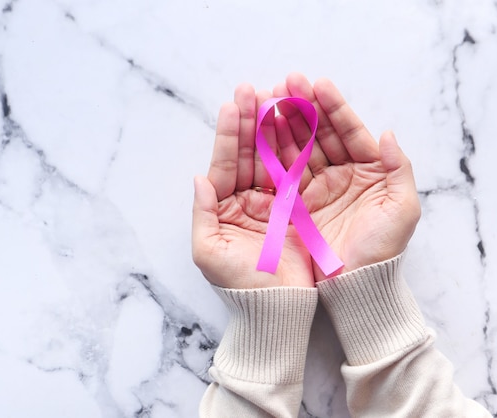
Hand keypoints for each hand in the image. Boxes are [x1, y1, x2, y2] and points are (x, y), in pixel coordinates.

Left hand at [192, 84, 314, 288]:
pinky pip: (295, 173)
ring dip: (273, 128)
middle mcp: (246, 199)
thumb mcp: (208, 253)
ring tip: (276, 96)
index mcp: (223, 207)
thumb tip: (199, 178)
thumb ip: (202, 213)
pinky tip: (296, 124)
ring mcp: (272, 201)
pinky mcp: (297, 208)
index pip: (224, 163)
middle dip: (250, 121)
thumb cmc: (239, 285)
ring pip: (272, 157)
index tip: (233, 104)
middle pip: (248, 154)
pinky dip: (296, 149)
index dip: (228, 134)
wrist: (276, 309)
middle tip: (253, 89)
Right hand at [272, 73, 420, 280]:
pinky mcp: (297, 203)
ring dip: (286, 122)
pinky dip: (274, 151)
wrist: (356, 285)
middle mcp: (341, 174)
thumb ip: (397, 168)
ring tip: (271, 98)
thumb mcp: (402, 208)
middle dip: (304, 106)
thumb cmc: (384, 249)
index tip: (318, 84)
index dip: (334, 107)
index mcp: (368, 171)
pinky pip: (284, 172)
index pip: (350, 131)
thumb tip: (387, 133)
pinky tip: (265, 130)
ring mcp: (317, 187)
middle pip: (320, 134)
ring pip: (300, 148)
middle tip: (286, 82)